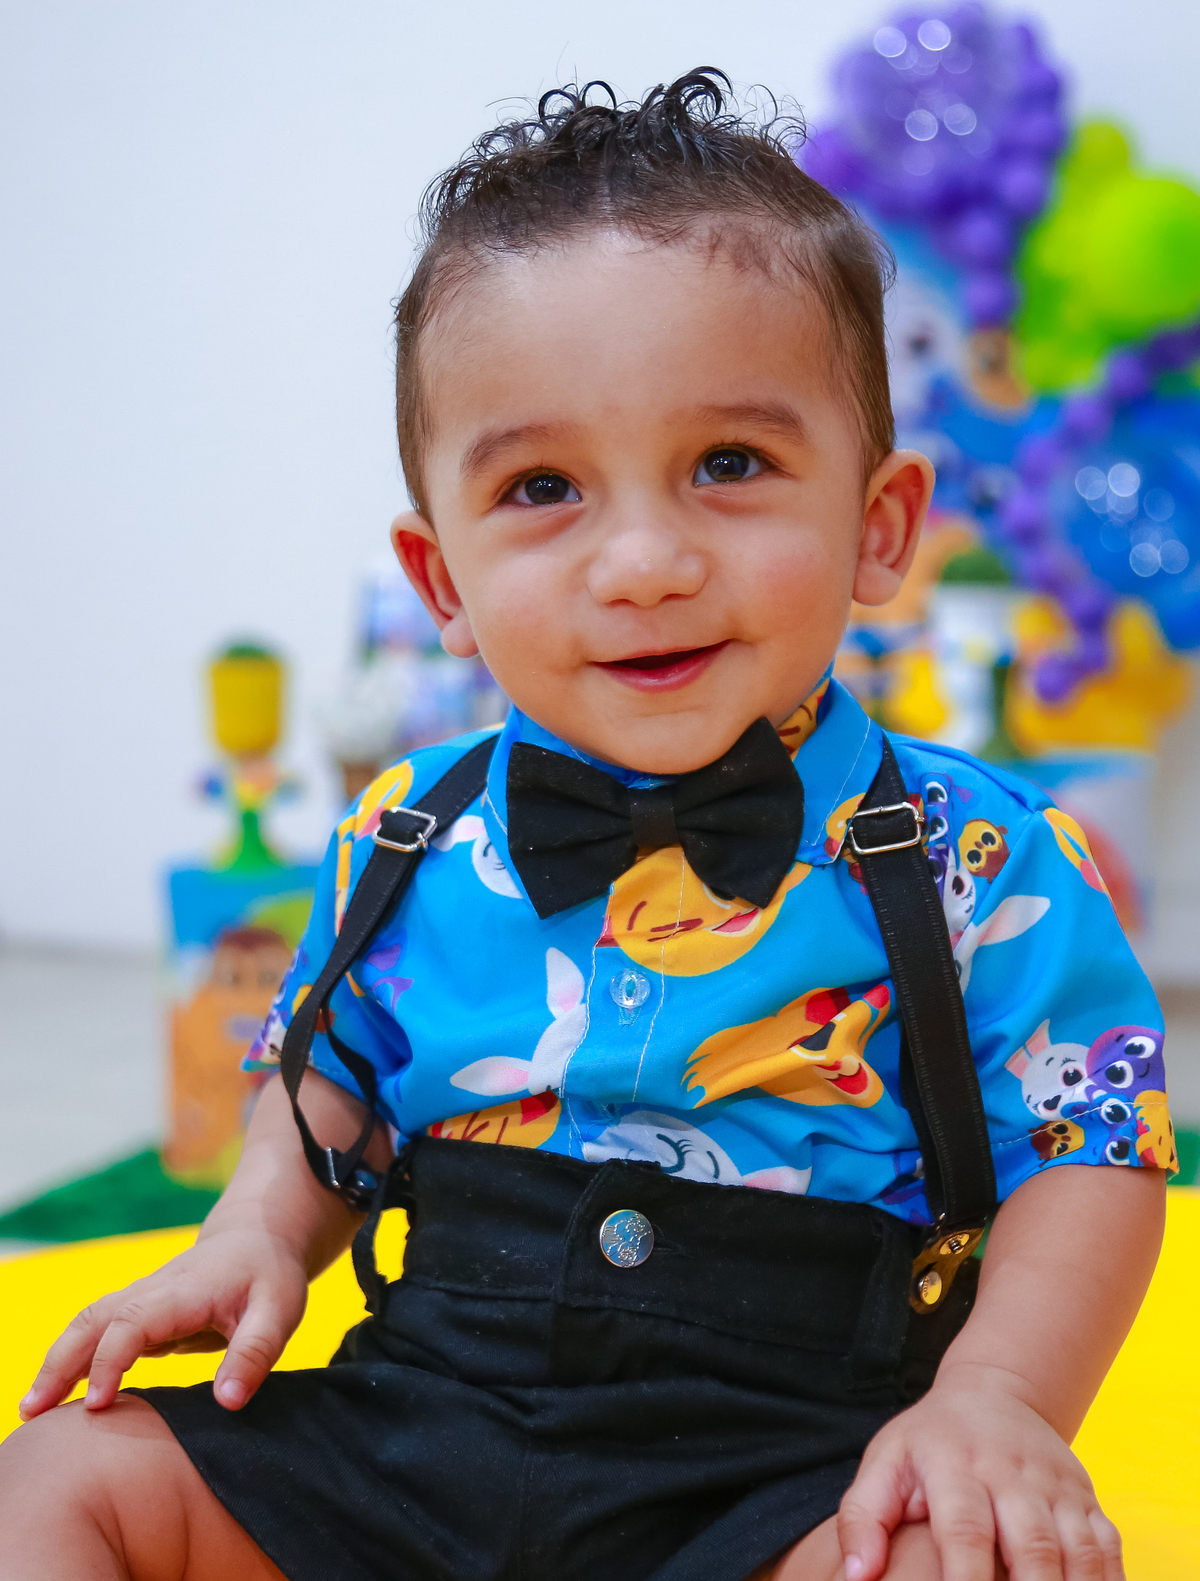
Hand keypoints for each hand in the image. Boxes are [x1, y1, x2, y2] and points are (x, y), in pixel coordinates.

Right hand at [18, 1227, 308, 1418]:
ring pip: (87, 1325)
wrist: (258, 1238)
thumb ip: (254, 1353)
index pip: (131, 1322)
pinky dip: (73, 1362)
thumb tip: (227, 1403)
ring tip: (32, 1412)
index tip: (96, 1406)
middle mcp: (152, 1291)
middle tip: (32, 1414)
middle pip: (92, 1319)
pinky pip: (99, 1335)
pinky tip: (61, 1399)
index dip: (109, 1362)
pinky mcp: (142, 1316)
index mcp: (182, 1291)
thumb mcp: (279, 1312)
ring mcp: (142, 1301)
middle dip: (59, 1363)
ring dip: (57, 1363)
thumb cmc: (269, 1275)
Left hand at [837, 1366, 1123, 1579]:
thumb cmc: (930, 1442)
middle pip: (1031, 1547)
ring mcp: (1056, 1486)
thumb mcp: (885, 1461)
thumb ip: (862, 1517)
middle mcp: (1011, 1474)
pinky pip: (1109, 1546)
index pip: (965, 1532)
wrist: (993, 1392)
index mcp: (956, 1465)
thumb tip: (855, 1577)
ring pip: (1078, 1551)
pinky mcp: (1086, 1498)